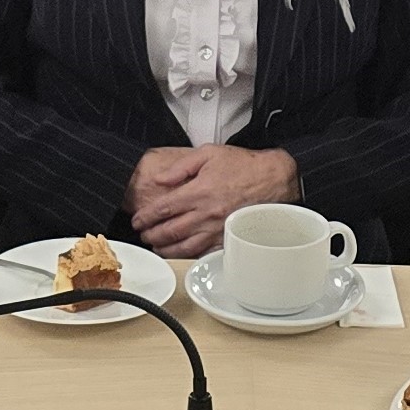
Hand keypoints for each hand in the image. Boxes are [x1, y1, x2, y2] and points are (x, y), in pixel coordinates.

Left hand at [128, 145, 300, 255]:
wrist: (272, 179)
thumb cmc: (243, 166)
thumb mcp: (208, 154)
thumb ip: (180, 166)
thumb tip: (160, 179)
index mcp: (198, 192)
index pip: (163, 209)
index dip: (146, 217)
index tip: (137, 220)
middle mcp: (206, 213)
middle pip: (170, 231)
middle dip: (151, 235)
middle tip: (143, 235)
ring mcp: (217, 228)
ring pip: (184, 246)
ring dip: (166, 249)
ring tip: (157, 247)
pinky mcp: (228, 237)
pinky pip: (204, 251)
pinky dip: (189, 255)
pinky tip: (181, 254)